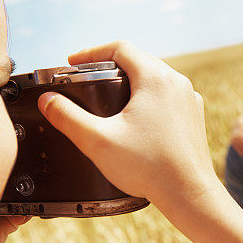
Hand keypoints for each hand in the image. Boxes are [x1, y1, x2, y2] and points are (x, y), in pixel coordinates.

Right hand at [37, 41, 218, 210]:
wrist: (189, 194)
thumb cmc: (149, 167)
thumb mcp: (98, 140)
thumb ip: (68, 117)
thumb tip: (48, 100)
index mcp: (155, 78)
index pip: (120, 48)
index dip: (92, 52)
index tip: (73, 63)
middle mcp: (176, 82)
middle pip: (139, 60)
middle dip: (110, 65)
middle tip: (87, 77)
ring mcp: (189, 99)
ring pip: (156, 77)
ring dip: (132, 80)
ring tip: (109, 94)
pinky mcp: (194, 116)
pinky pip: (169, 96)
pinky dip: (150, 98)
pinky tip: (137, 116)